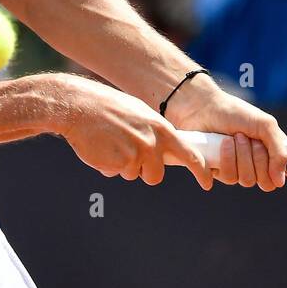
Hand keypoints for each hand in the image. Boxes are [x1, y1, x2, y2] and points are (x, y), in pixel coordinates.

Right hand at [55, 74, 214, 189]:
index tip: (208, 182)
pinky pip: (115, 173)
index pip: (190, 154)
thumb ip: (154, 132)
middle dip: (144, 171)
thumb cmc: (107, 108)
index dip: (200, 171)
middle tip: (129, 155)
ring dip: (123, 167)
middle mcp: (152, 142)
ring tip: (111, 144)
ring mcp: (135, 154)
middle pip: (156, 175)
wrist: (78, 105)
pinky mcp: (118, 164)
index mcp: (161, 128)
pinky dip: (108, 165)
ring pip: (133, 174)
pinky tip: (100, 147)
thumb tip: (165, 150)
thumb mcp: (140, 114)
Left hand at [160, 73, 286, 192]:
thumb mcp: (265, 125)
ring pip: (248, 180)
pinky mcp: (220, 172)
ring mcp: (240, 170)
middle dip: (260, 160)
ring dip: (242, 157)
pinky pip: (229, 177)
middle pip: (268, 182)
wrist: (203, 108)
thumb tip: (281, 179)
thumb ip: (279, 150)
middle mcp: (259, 164)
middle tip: (251, 140)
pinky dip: (226, 159)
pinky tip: (222, 145)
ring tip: (234, 138)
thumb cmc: (235, 113)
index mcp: (275, 152)